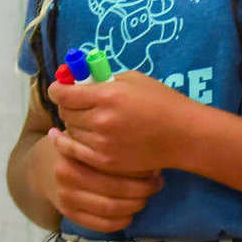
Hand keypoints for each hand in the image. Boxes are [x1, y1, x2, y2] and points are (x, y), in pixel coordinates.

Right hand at [32, 129, 163, 233]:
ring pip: (111, 210)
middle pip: (115, 191)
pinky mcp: (69, 215)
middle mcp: (66, 178)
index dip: (139, 171)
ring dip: (135, 206)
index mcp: (72, 155)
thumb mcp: (85, 135)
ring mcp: (66, 199)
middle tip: (157, 184)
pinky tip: (131, 212)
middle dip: (143, 190)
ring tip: (147, 196)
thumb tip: (149, 154)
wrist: (42, 167)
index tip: (155, 169)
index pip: (114, 168)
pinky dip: (122, 221)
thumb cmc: (74, 148)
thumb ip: (109, 141)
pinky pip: (102, 224)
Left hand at [48, 69, 194, 176]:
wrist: (184, 135)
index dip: (57, 90)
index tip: (59, 89)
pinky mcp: (106, 161)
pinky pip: (76, 152)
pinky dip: (70, 143)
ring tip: (84, 119)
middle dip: (67, 106)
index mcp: (107, 95)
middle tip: (74, 103)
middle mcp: (102, 120)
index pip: (64, 94)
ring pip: (70, 132)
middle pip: (65, 113)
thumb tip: (78, 81)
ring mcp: (103, 143)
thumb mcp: (131, 79)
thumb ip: (102, 80)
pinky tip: (68, 137)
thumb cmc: (160, 101)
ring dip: (73, 124)